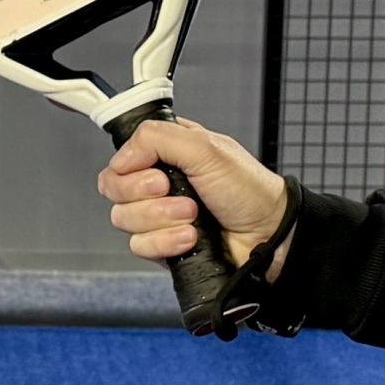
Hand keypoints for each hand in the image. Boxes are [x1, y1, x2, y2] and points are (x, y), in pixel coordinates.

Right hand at [97, 116, 291, 269]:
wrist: (269, 235)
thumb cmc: (249, 190)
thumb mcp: (206, 147)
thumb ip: (157, 138)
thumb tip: (124, 155)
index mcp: (165, 153)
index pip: (119, 159)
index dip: (129, 168)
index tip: (157, 172)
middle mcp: (158, 184)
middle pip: (115, 191)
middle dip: (148, 196)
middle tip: (179, 193)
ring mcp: (159, 217)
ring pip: (125, 220)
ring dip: (162, 220)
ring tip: (193, 216)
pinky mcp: (163, 245)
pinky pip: (140, 246)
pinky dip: (166, 242)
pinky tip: (191, 238)